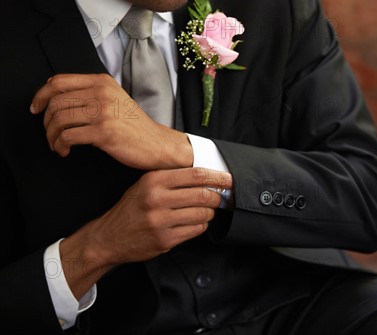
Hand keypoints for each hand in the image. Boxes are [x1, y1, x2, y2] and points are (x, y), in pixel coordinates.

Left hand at [30, 73, 192, 169]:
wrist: (156, 143)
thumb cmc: (134, 125)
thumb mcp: (114, 99)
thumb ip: (90, 93)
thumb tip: (54, 95)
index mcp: (102, 82)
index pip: (58, 81)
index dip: (40, 95)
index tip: (36, 108)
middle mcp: (102, 93)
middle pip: (55, 102)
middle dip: (46, 121)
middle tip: (50, 133)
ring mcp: (103, 112)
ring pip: (59, 120)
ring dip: (52, 136)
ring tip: (57, 144)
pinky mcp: (103, 132)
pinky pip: (68, 137)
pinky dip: (61, 146)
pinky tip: (65, 150)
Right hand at [59, 167, 231, 298]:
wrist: (109, 237)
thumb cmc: (132, 208)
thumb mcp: (145, 184)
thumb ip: (172, 178)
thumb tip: (207, 176)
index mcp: (154, 181)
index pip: (195, 175)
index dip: (217, 177)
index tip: (228, 179)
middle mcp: (156, 200)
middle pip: (203, 195)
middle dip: (216, 197)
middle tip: (219, 198)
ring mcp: (160, 222)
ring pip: (202, 214)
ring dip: (209, 212)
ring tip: (206, 210)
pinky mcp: (164, 240)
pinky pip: (195, 230)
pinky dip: (201, 226)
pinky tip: (195, 222)